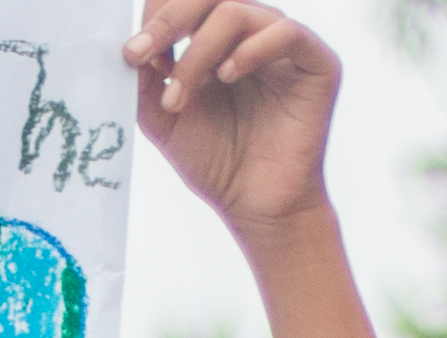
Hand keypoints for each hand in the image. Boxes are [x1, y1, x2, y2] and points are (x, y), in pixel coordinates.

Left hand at [129, 0, 338, 231]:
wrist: (255, 206)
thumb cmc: (215, 163)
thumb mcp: (164, 119)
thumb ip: (146, 80)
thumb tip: (129, 44)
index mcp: (217, 39)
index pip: (188, 2)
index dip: (158, 13)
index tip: (130, 51)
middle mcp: (251, 33)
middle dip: (169, 20)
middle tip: (139, 53)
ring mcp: (284, 45)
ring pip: (239, 11)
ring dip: (198, 52)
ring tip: (179, 98)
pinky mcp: (316, 63)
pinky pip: (286, 34)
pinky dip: (251, 50)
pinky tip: (227, 77)